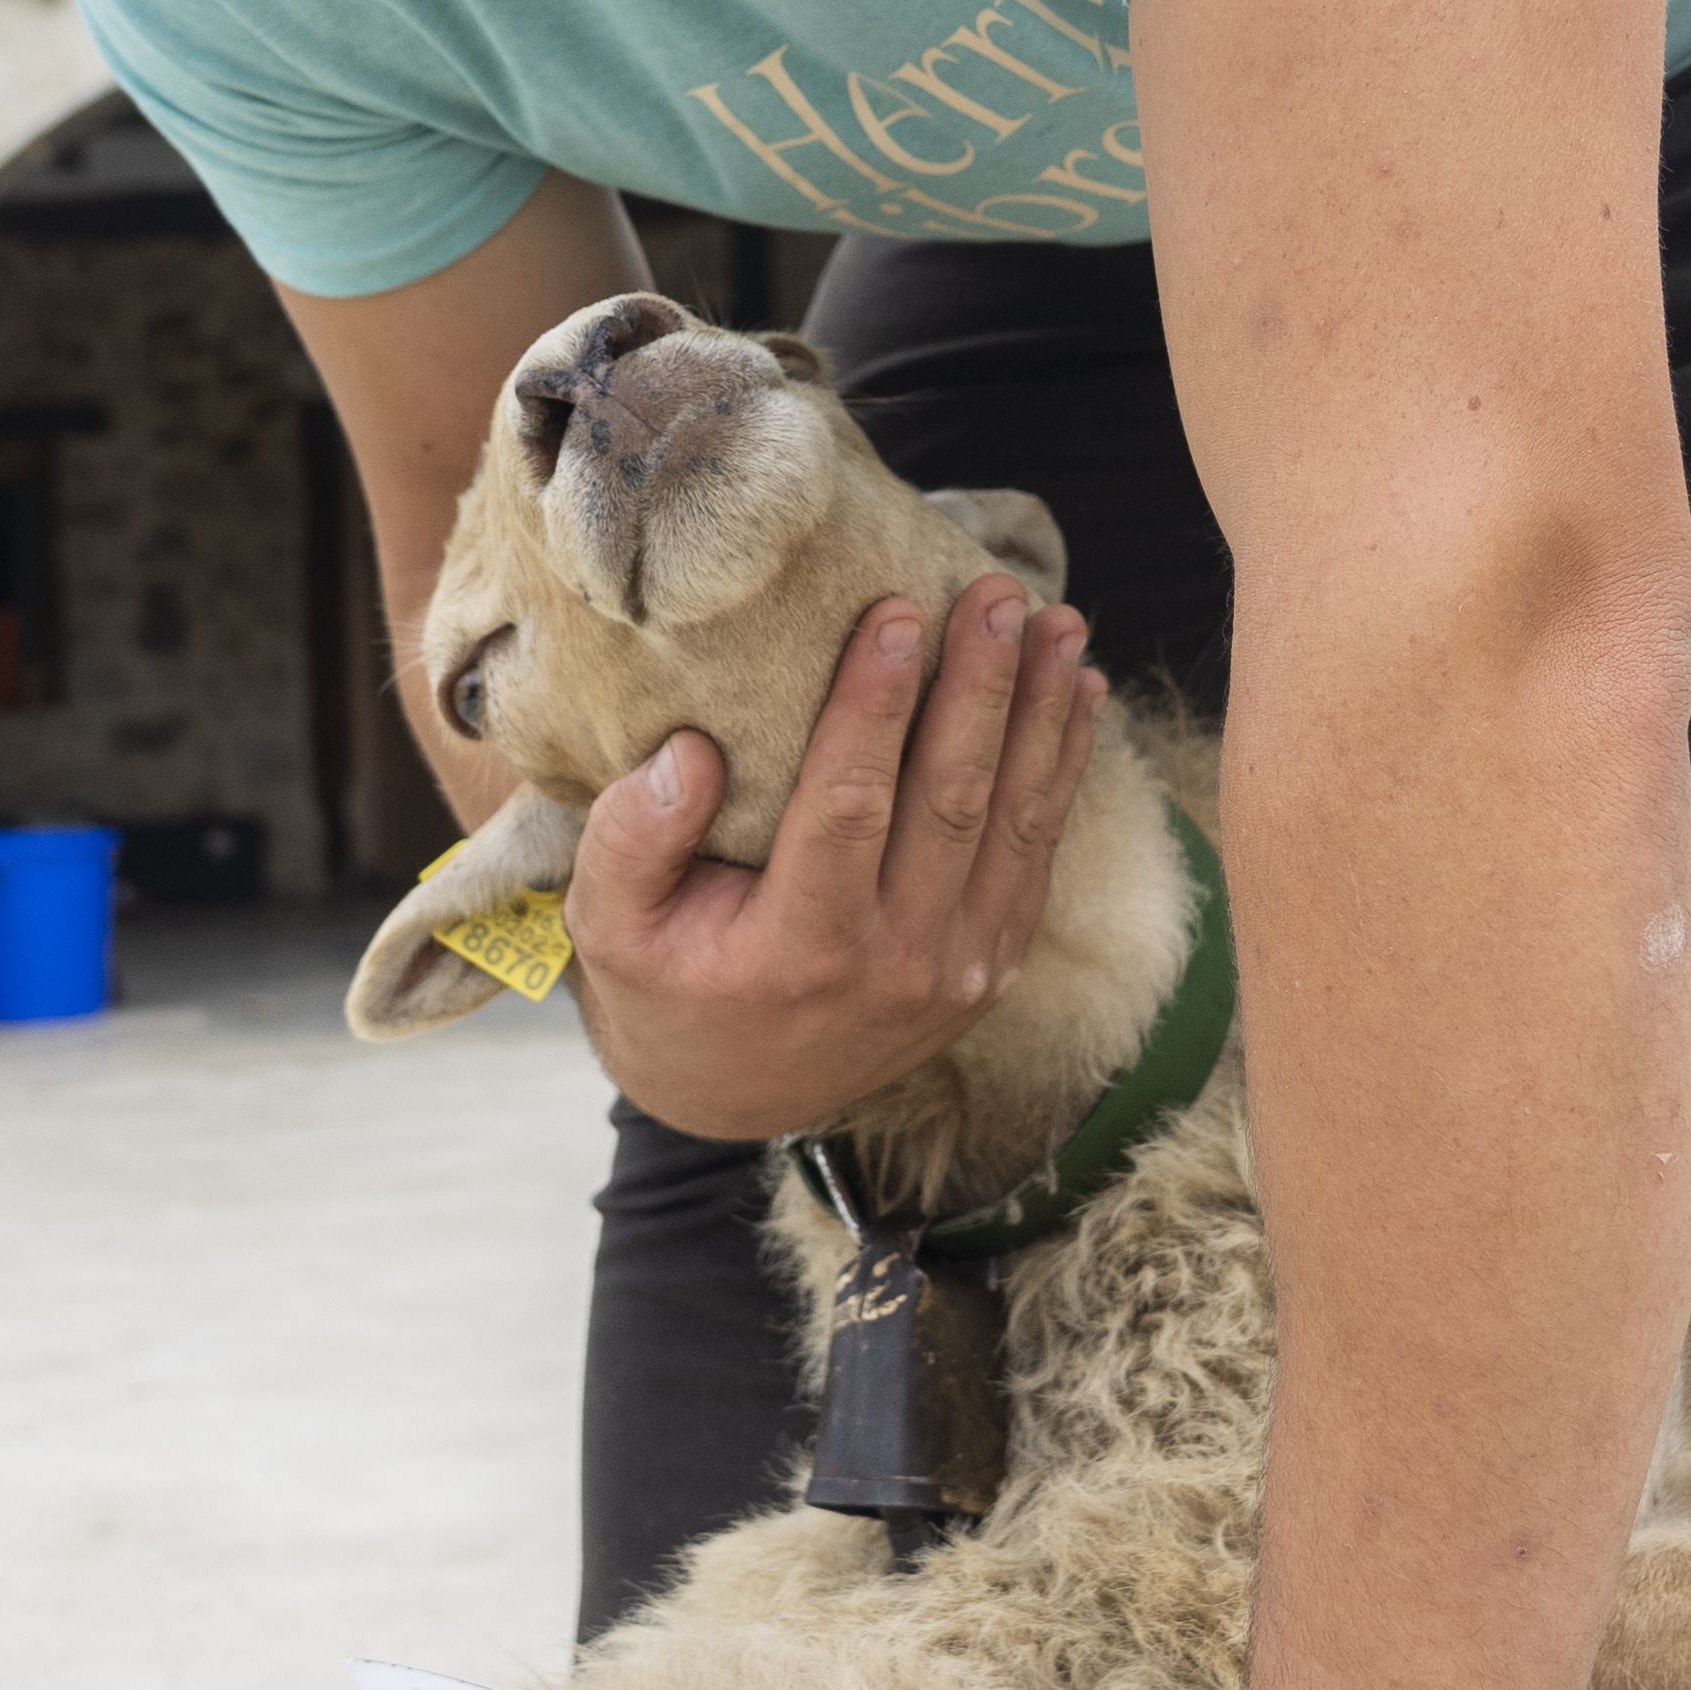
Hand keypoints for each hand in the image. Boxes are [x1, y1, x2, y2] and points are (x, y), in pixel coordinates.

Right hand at [565, 576, 1103, 1142]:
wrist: (738, 1096)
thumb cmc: (668, 986)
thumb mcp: (611, 928)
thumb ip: (631, 841)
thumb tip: (690, 752)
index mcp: (801, 949)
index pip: (850, 806)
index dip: (877, 705)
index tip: (898, 611)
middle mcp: (897, 964)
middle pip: (954, 802)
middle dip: (984, 688)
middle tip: (999, 593)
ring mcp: (959, 971)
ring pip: (1016, 824)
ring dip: (1046, 717)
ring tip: (1060, 626)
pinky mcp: (992, 966)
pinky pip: (1038, 854)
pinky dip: (1063, 769)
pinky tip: (1080, 693)